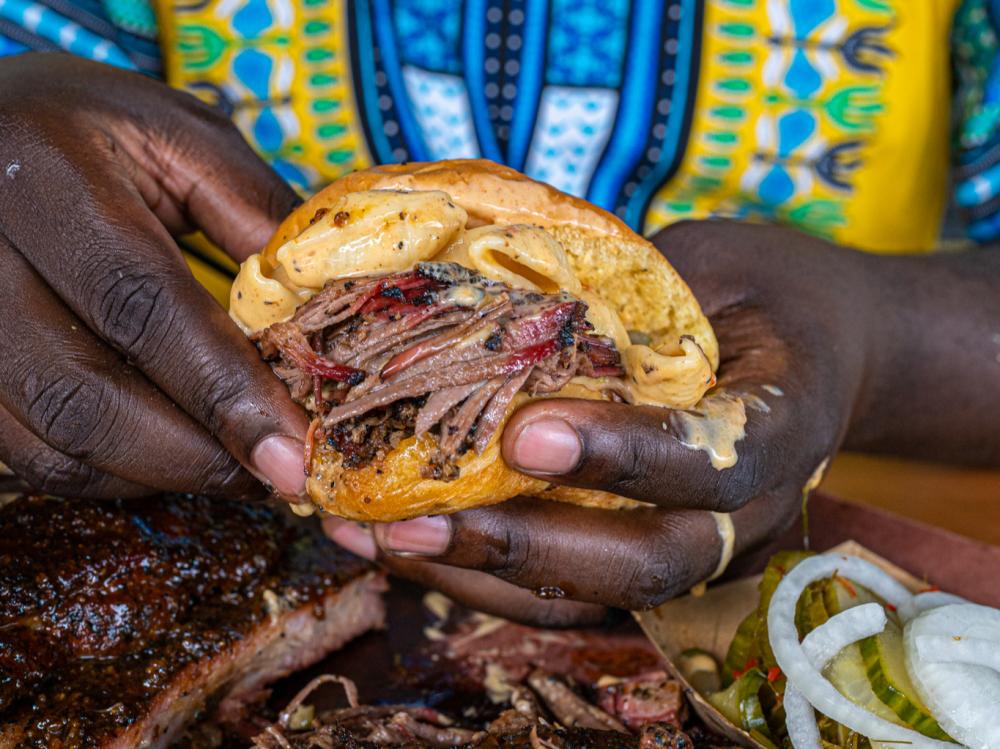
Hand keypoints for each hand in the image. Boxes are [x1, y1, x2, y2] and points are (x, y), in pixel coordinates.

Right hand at [0, 53, 308, 498]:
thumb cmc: (95, 131)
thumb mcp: (184, 139)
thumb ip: (255, 215)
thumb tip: (323, 317)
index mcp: (42, 172)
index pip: (140, 301)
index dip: (222, 389)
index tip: (291, 450)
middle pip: (84, 393)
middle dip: (195, 455)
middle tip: (275, 475)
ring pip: (49, 441)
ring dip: (156, 475)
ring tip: (235, 468)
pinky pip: (23, 452)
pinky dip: (106, 472)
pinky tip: (168, 454)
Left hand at [325, 220, 878, 623]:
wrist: (815, 348)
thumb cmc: (761, 290)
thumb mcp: (714, 263)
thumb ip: (630, 290)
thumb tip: (488, 293)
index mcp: (782, 424)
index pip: (711, 462)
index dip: (620, 456)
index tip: (522, 434)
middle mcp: (748, 510)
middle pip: (649, 564)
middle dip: (525, 548)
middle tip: (414, 520)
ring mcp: (702, 547)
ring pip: (596, 596)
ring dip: (480, 577)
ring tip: (377, 540)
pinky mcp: (652, 557)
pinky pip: (569, 590)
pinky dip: (481, 575)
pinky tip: (400, 542)